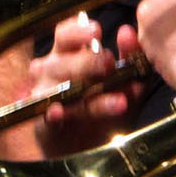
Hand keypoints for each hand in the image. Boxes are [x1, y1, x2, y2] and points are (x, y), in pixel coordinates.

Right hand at [27, 13, 144, 155]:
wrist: (89, 145)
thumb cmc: (104, 104)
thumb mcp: (125, 80)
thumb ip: (129, 57)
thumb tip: (127, 32)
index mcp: (68, 54)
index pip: (65, 35)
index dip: (77, 31)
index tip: (96, 31)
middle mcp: (52, 71)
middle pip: (62, 60)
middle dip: (87, 61)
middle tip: (108, 63)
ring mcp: (46, 97)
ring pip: (60, 89)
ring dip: (87, 93)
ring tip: (118, 102)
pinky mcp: (47, 123)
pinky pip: (48, 117)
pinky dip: (53, 114)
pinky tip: (58, 112)